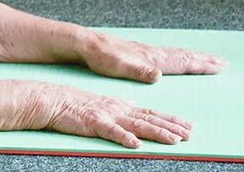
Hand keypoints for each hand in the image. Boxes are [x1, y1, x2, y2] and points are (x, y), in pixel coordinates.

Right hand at [34, 84, 192, 149]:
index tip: (188, 126)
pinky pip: (111, 132)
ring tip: (173, 140)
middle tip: (190, 134)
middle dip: (171, 127)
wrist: (53, 99)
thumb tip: (134, 104)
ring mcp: (107, 116)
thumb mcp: (103, 102)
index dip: (171, 120)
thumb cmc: (76, 103)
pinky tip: (135, 144)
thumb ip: (120, 105)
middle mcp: (119, 110)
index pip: (151, 114)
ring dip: (156, 133)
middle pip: (150, 119)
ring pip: (137, 126)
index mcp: (121, 107)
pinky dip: (124, 138)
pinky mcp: (94, 123)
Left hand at [80, 33, 226, 83]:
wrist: (85, 43)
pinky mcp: (138, 52)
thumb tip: (158, 75)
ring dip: (193, 57)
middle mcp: (151, 53)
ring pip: (175, 53)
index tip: (220, 67)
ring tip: (206, 59)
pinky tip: (175, 58)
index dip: (201, 66)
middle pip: (183, 56)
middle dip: (204, 60)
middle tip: (223, 63)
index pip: (182, 62)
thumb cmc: (101, 57)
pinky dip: (177, 56)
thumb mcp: (119, 67)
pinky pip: (165, 54)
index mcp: (151, 58)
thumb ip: (139, 71)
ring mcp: (145, 51)